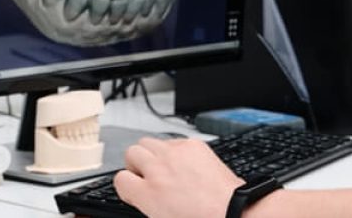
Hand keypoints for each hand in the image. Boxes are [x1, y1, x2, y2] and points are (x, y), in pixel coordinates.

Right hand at [114, 137, 244, 217]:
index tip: (135, 188)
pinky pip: (173, 140)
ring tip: (165, 168)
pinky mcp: (193, 145)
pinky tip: (184, 164)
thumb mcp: (161, 216)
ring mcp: (176, 153)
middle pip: (131, 153)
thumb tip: (140, 193)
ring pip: (149, 142)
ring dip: (153, 154)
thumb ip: (145, 201)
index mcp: (147, 193)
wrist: (231, 209)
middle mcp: (159, 169)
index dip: (128, 185)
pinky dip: (175, 150)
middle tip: (149, 176)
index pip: (120, 179)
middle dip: (138, 165)